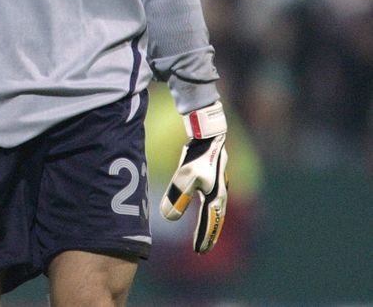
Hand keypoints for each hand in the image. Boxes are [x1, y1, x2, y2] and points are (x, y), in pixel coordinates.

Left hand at [160, 101, 228, 253]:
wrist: (208, 135)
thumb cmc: (198, 157)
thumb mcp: (186, 177)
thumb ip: (178, 197)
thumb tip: (168, 218)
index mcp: (215, 198)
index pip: (209, 223)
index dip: (203, 238)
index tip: (198, 252)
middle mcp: (219, 194)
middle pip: (215, 220)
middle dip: (208, 234)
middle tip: (202, 250)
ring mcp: (217, 185)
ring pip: (214, 211)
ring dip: (209, 223)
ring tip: (204, 233)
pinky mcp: (212, 177)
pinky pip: (210, 200)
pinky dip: (208, 210)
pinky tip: (203, 208)